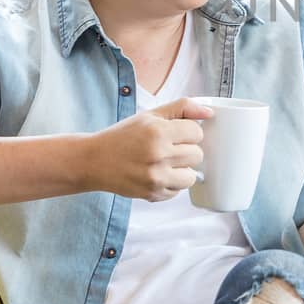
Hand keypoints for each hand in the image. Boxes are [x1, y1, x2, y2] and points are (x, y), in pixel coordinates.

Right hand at [84, 97, 211, 201]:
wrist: (94, 161)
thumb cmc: (123, 136)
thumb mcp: (150, 116)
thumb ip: (182, 108)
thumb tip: (210, 112)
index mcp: (158, 132)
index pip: (197, 132)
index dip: (188, 131)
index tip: (175, 133)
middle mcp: (158, 156)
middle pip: (197, 154)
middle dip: (187, 150)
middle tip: (169, 148)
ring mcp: (155, 178)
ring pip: (191, 176)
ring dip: (182, 169)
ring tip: (165, 162)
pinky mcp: (152, 194)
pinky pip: (178, 191)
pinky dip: (171, 183)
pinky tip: (156, 174)